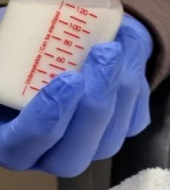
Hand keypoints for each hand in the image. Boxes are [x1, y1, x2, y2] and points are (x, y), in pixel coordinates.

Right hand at [0, 9, 151, 176]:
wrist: (65, 34)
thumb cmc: (19, 43)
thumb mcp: (5, 44)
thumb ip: (7, 49)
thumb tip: (3, 32)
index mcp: (7, 138)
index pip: (20, 147)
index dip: (46, 119)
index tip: (69, 79)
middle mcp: (46, 154)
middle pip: (73, 157)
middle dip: (95, 105)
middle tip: (105, 54)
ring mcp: (87, 147)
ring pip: (111, 137)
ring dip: (123, 86)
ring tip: (119, 41)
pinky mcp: (120, 133)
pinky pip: (134, 120)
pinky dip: (137, 81)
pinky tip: (129, 46)